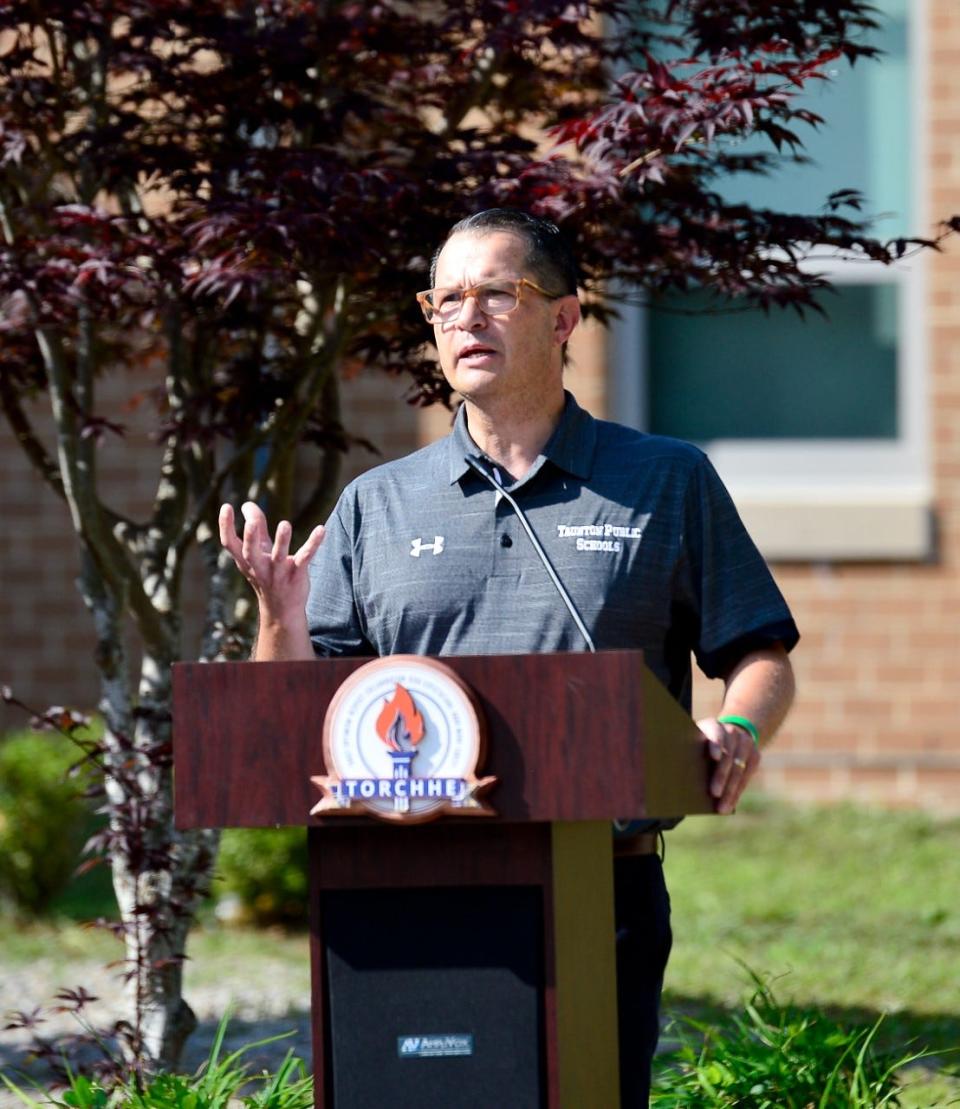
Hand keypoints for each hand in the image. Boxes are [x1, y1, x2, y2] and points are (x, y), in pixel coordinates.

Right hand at [218, 501, 324, 622]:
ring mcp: (278, 572)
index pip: (230, 543)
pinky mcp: (297, 575)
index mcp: (246, 561)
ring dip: (281, 541)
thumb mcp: (259, 552)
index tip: (226, 506)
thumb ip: (256, 528)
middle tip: (250, 523)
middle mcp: (259, 567)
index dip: (225, 526)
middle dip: (250, 538)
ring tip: (285, 524)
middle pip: (250, 552)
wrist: (282, 610)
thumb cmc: (268, 574)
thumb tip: (247, 504)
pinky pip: (305, 558)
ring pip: (278, 556)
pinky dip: (313, 544)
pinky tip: (321, 529)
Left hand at [698, 717, 760, 814]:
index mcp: (712, 725)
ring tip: (722, 808)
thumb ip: (689, 753)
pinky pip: (747, 776)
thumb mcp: (694, 742)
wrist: (729, 735)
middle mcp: (731, 731)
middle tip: (714, 794)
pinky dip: (738, 792)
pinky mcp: (755, 755)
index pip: (716, 732)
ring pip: (739, 769)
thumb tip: (675, 774)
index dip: (715, 744)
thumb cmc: (701, 745)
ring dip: (730, 790)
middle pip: (727, 756)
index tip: (713, 757)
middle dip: (721, 777)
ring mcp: (745, 742)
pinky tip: (731, 804)